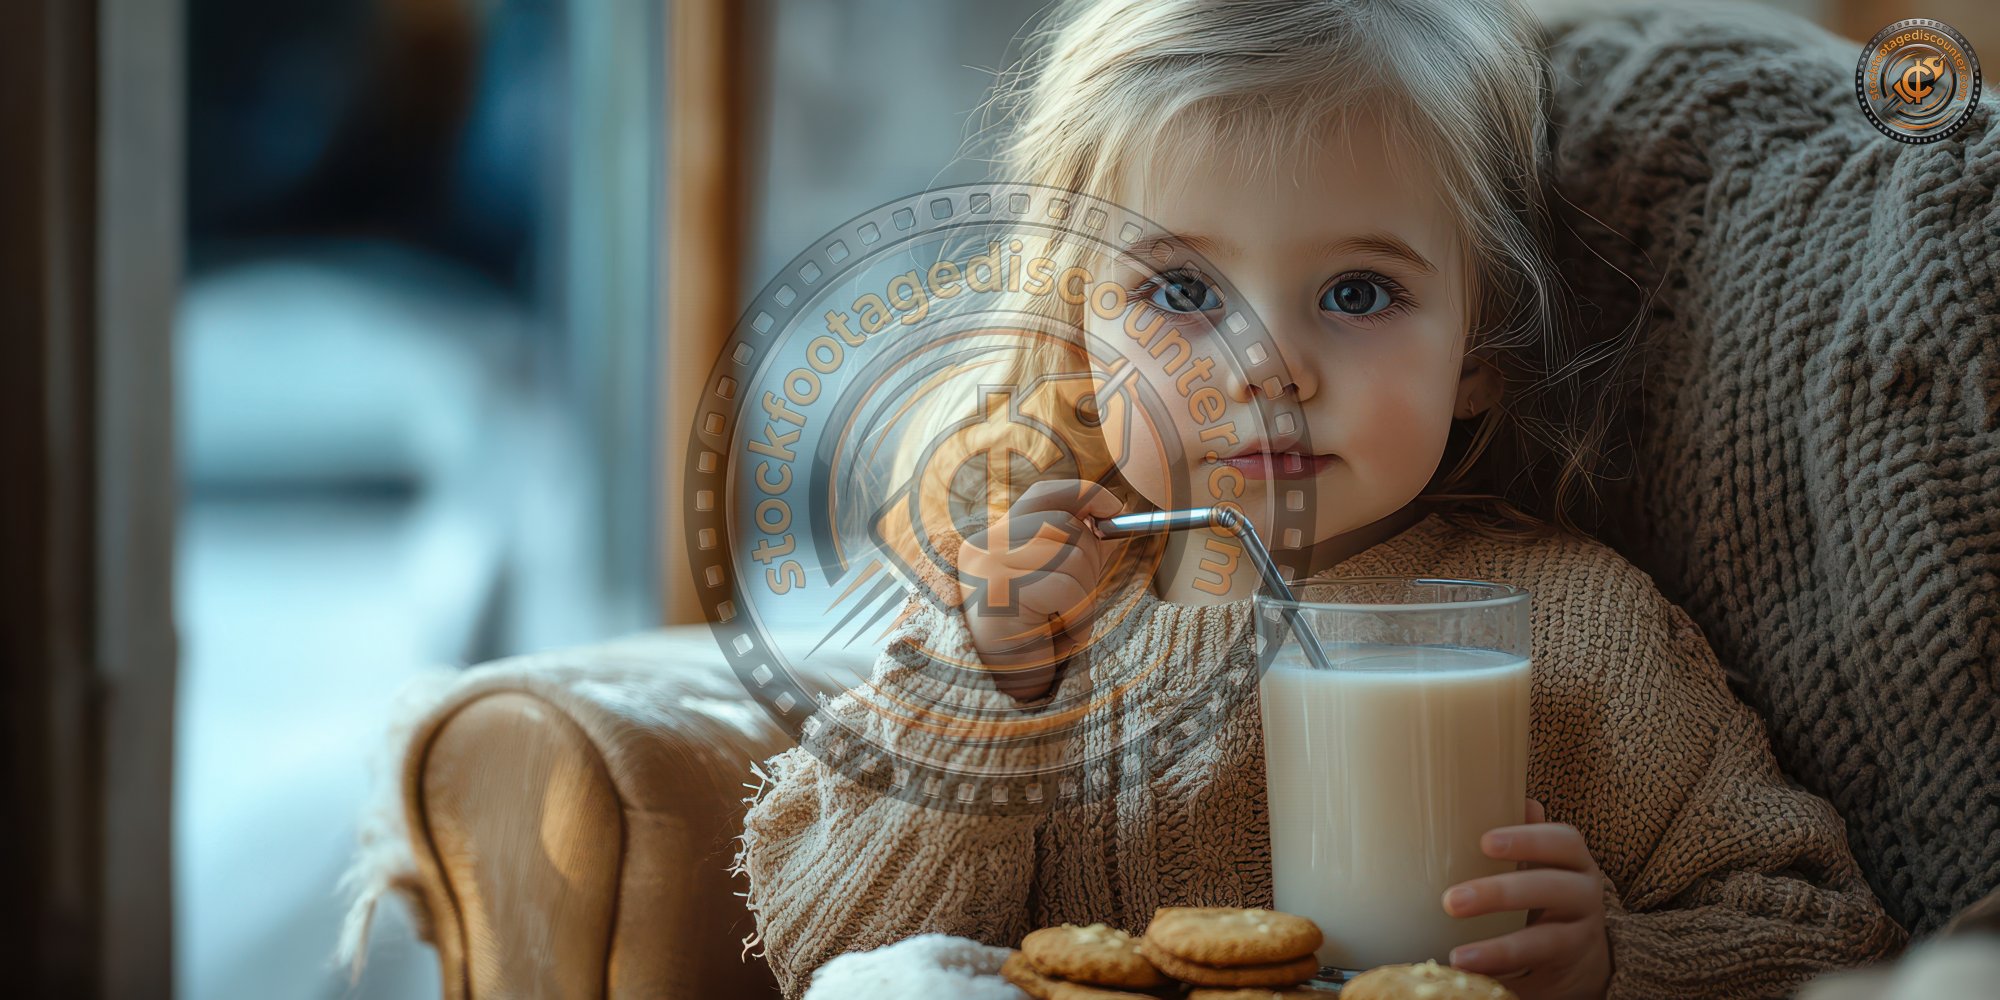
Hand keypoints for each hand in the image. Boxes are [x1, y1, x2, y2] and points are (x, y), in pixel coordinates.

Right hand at [958, 480, 1126, 699]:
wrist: (998, 692)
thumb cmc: (1029, 643)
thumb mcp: (1055, 589)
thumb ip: (1075, 553)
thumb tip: (1113, 521)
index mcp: (997, 539)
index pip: (1043, 496)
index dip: (1083, 495)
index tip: (1114, 508)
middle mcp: (986, 545)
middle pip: (1065, 524)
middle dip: (1089, 561)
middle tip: (1077, 601)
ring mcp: (989, 564)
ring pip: (1072, 555)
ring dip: (1083, 597)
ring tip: (1063, 623)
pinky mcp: (999, 589)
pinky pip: (1067, 587)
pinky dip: (1077, 616)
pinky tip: (1059, 635)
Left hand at [1440, 798, 1611, 999]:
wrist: (1583, 957)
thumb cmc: (1547, 896)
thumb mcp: (1542, 865)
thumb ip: (1527, 836)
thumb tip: (1522, 800)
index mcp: (1575, 863)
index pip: (1564, 842)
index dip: (1528, 839)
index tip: (1485, 842)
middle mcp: (1584, 897)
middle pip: (1551, 890)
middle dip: (1501, 894)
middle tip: (1451, 901)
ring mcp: (1580, 938)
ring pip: (1547, 942)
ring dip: (1500, 951)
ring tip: (1458, 958)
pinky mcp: (1566, 975)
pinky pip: (1539, 980)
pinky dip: (1507, 982)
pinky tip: (1472, 980)